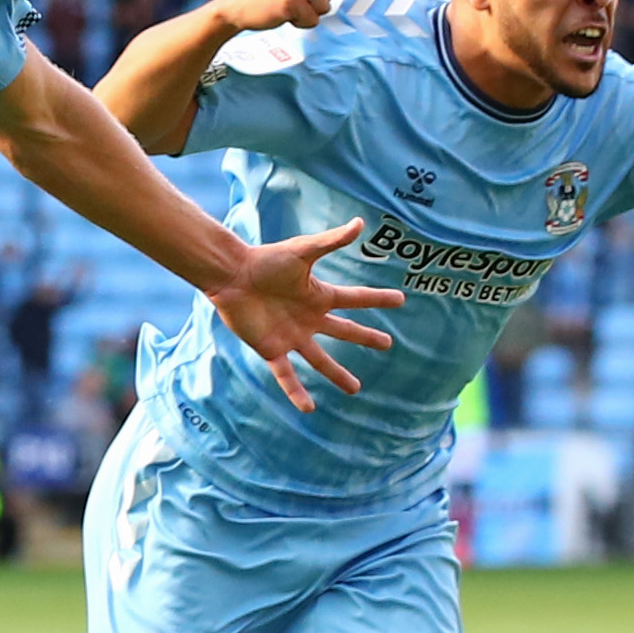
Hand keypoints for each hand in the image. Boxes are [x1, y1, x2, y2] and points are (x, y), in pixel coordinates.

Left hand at [204, 216, 405, 411]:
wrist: (232, 275)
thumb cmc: (266, 260)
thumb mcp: (303, 251)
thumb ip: (331, 241)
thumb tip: (361, 223)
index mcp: (319, 295)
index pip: (356, 300)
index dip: (378, 299)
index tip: (401, 300)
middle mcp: (310, 318)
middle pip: (344, 331)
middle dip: (365, 337)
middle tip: (387, 344)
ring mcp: (292, 336)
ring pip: (320, 359)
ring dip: (338, 374)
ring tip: (356, 389)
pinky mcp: (271, 349)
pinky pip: (287, 375)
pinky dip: (296, 391)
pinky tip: (309, 409)